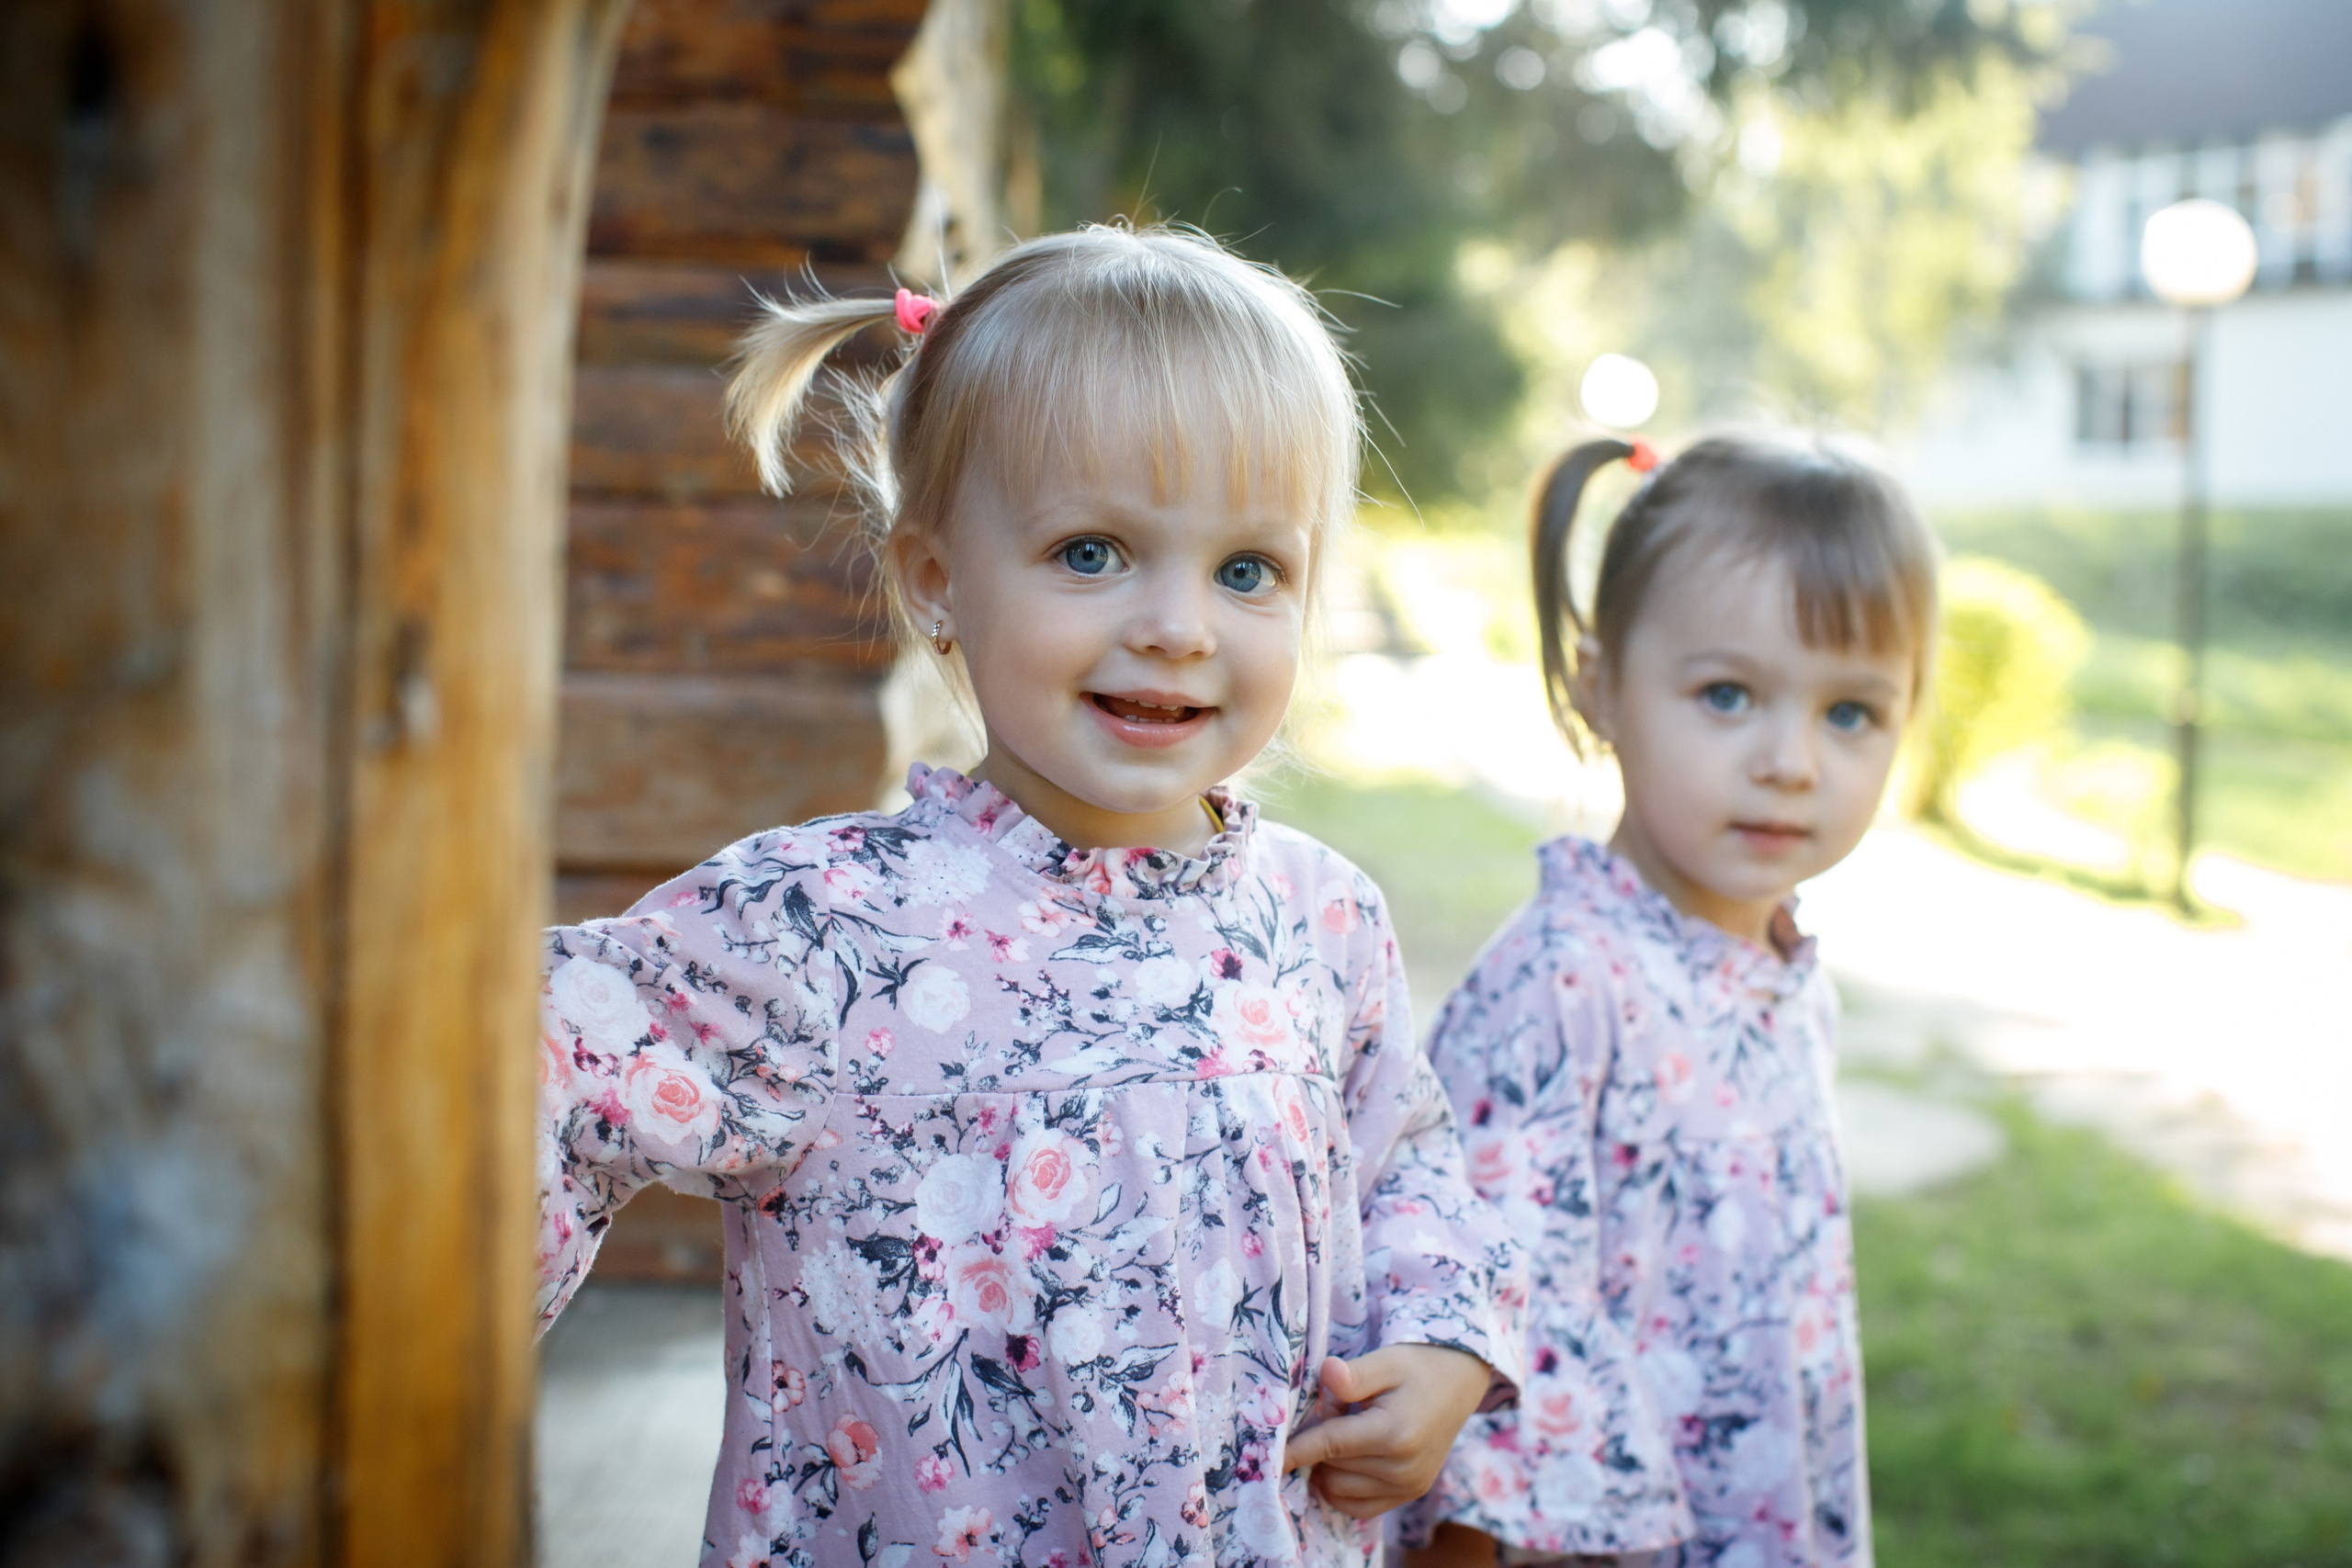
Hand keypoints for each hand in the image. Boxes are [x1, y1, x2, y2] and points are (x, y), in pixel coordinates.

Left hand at [1281, 1343, 1491, 1518]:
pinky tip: (1345, 1460)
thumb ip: (1354, 1374)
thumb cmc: (1417, 1367)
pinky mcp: (1409, 1494)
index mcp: (1395, 1434)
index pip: (1330, 1445)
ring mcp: (1409, 1487)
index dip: (1295, 1449)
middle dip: (1319, 1443)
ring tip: (1347, 1431)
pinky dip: (1341, 1488)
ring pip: (1340, 1490)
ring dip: (1329, 1466)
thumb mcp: (1386, 1360)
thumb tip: (1327, 1374)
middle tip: (1334, 1409)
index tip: (1269, 1455)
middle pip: (1331, 1468)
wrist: (1459, 1382)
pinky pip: (1358, 1507)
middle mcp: (1403, 1469)